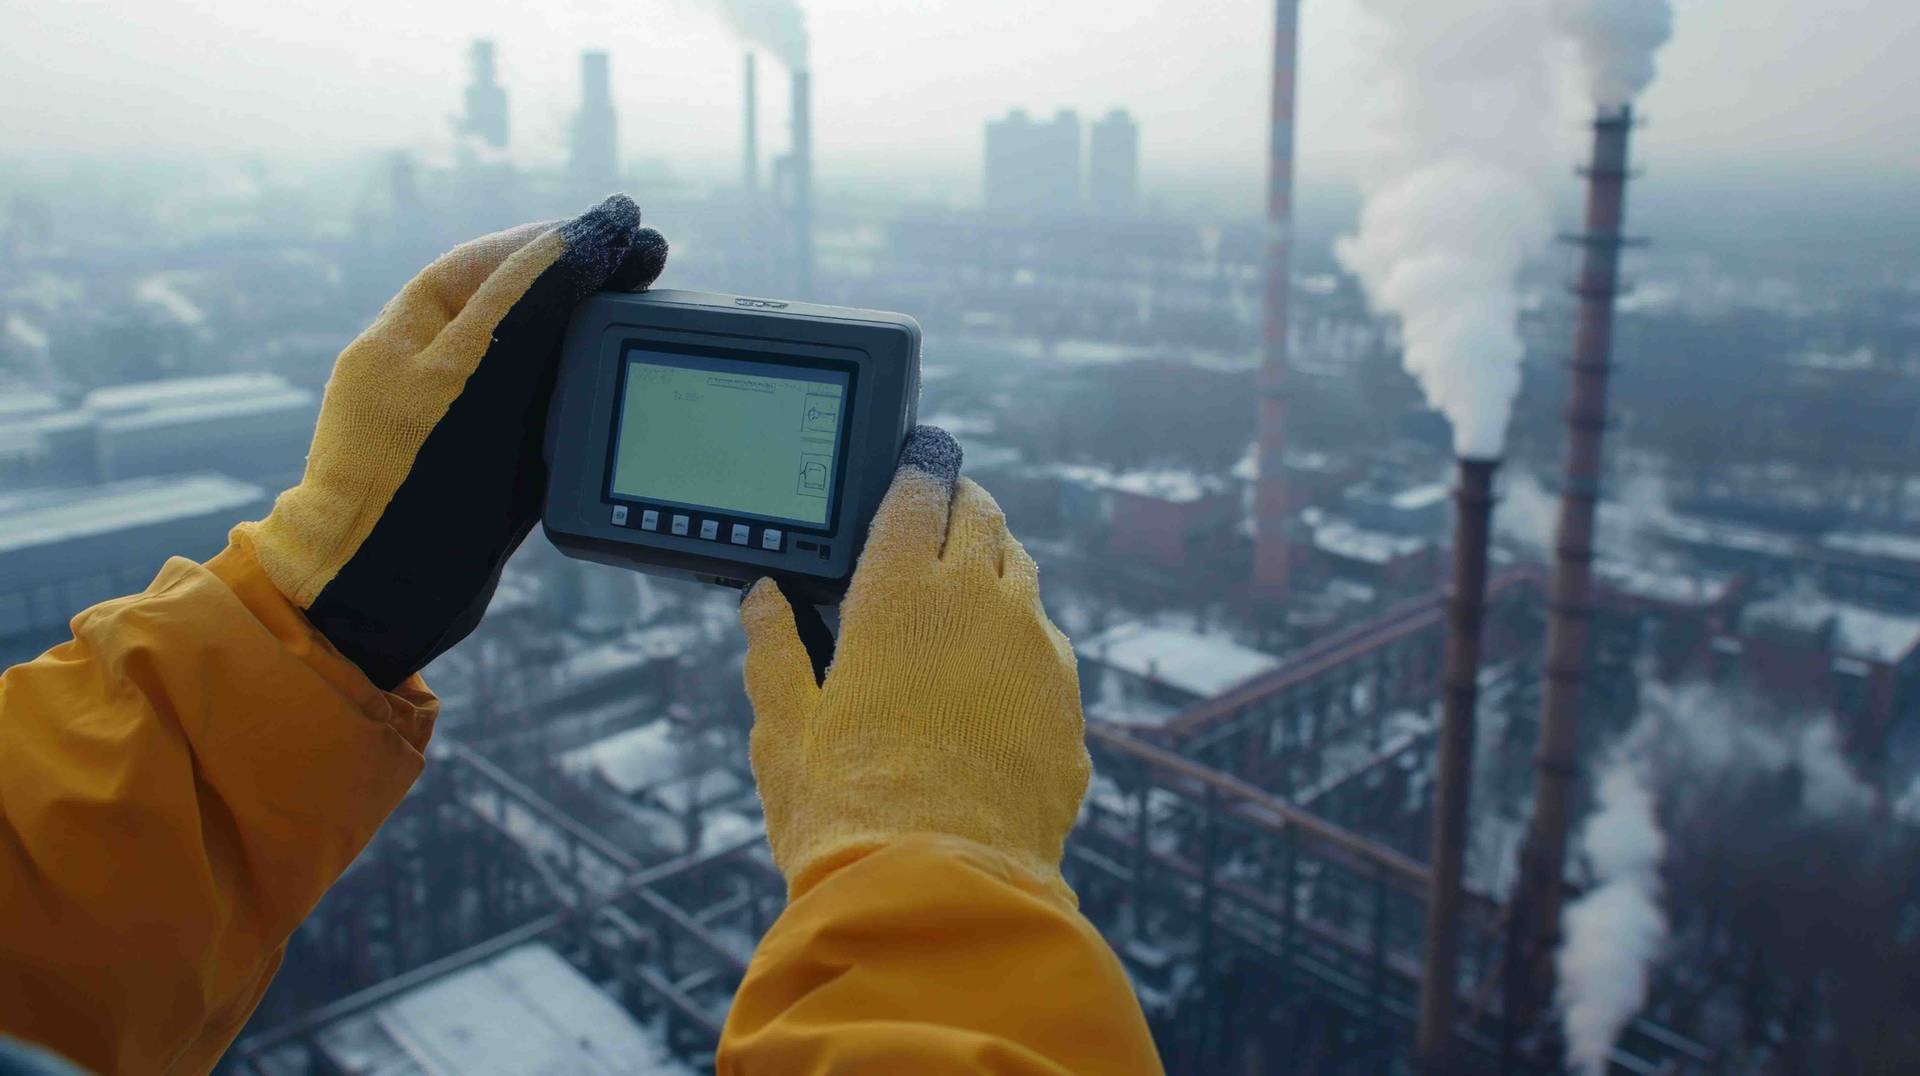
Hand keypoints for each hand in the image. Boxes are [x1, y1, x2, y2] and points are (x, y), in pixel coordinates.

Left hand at [234, 195, 667, 688]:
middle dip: (589, 280)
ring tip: (648, 321)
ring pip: (537, 355)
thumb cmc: (413, 483)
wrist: (378, 598)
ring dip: (591, 334)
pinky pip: (541, 411)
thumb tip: (591, 230)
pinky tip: (619, 389)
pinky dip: (581, 391)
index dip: (571, 240)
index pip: (501, 259)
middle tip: (657, 269)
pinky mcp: (483, 466)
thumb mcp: (479, 374)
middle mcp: (432, 364)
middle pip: (522, 301)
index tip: (636, 229)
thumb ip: (531, 298)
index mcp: (413, 327)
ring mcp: (456, 416)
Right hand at [740, 427, 1090, 900]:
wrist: (942, 894)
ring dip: (995, 564)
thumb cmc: (847, 815)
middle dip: (959, 504)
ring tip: (965, 587)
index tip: (911, 468)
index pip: (918, 493)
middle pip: (982, 515)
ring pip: (1024, 571)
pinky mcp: (1069, 701)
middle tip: (938, 512)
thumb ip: (774, 654)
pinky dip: (1021, 640)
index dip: (914, 473)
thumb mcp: (783, 734)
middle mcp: (979, 602)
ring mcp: (1035, 649)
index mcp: (899, 592)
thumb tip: (764, 601)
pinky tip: (993, 676)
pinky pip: (1048, 643)